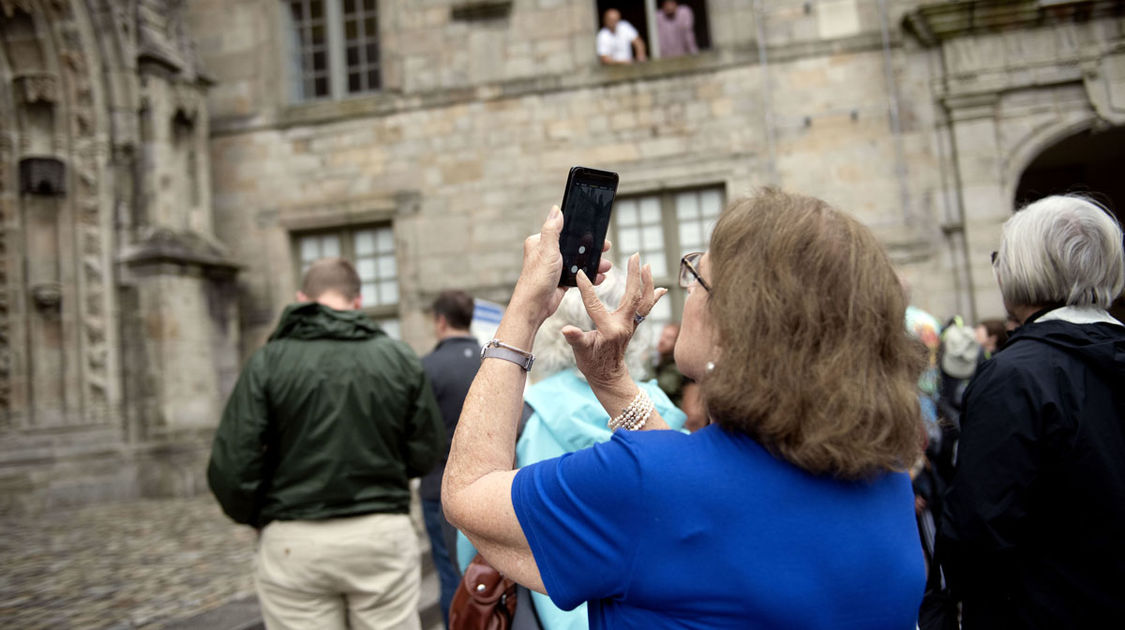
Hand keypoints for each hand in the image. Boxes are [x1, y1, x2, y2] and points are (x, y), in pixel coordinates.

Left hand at [510, 205, 611, 326]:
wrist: (534, 307)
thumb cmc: (537, 280)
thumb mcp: (547, 251)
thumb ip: (552, 230)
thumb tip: (556, 210)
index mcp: (541, 242)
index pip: (564, 231)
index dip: (581, 231)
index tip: (596, 232)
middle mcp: (547, 253)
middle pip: (574, 246)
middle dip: (591, 249)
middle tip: (605, 248)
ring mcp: (554, 267)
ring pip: (578, 261)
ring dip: (593, 263)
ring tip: (605, 266)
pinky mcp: (560, 280)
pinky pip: (578, 274)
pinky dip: (589, 275)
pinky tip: (599, 277)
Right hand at [561, 253, 667, 389]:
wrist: (609, 376)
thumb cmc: (593, 364)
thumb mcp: (580, 352)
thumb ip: (575, 339)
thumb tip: (565, 330)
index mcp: (609, 330)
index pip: (596, 305)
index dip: (587, 290)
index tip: (581, 275)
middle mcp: (624, 326)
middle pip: (632, 296)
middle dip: (634, 275)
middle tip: (635, 256)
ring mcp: (631, 325)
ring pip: (644, 301)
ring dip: (647, 282)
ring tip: (647, 266)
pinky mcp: (634, 326)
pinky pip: (646, 309)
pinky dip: (654, 297)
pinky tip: (661, 288)